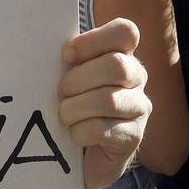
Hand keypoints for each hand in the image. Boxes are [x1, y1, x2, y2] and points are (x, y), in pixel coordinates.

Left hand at [58, 18, 149, 188]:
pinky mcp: (134, 137)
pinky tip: (76, 136)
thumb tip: (48, 46)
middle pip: (116, 65)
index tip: (66, 56)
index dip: (93, 41)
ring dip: (74, 109)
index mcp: (123, 54)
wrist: (79, 156)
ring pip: (108, 99)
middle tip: (62, 92)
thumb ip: (69, 59)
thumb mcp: (70, 76)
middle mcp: (137, 77)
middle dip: (79, 79)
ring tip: (64, 116)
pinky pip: (101, 129)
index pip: (125, 32)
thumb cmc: (72, 106)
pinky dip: (79, 132)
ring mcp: (140, 107)